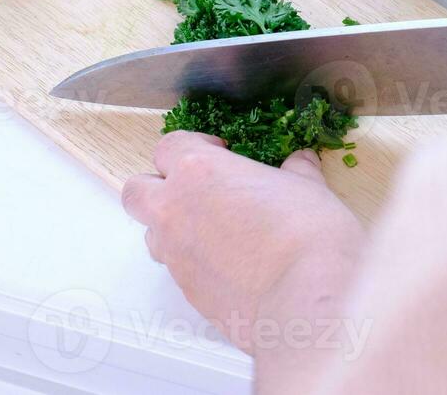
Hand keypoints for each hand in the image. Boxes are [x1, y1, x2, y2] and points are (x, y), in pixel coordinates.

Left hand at [122, 132, 364, 354]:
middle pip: (137, 191)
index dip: (192, 145)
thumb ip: (296, 172)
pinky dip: (196, 263)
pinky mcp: (188, 292)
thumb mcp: (309, 189)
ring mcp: (177, 255)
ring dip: (172, 228)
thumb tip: (300, 163)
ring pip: (152, 234)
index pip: (169, 146)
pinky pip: (178, 269)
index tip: (218, 151)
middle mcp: (175, 211)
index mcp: (198, 172)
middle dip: (157, 187)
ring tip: (214, 230)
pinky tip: (232, 265)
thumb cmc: (307, 235)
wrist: (306, 301)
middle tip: (195, 189)